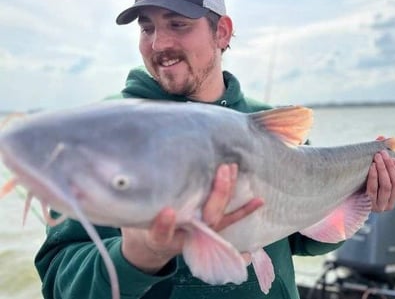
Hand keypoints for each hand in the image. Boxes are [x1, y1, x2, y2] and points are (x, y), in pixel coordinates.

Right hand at [121, 163, 262, 273]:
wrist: (150, 246)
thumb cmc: (138, 222)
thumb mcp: (129, 214)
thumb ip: (130, 199)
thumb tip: (116, 170)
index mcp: (159, 236)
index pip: (160, 234)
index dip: (164, 225)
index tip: (166, 212)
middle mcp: (184, 235)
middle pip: (201, 220)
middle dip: (215, 195)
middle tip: (221, 170)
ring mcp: (200, 231)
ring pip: (218, 216)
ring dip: (227, 194)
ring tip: (232, 171)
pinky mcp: (210, 226)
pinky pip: (229, 221)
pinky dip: (244, 211)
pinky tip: (258, 200)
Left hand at [366, 138, 394, 211]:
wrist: (345, 196)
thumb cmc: (361, 179)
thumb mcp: (374, 168)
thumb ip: (383, 155)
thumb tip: (393, 139)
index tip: (391, 155)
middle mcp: (392, 200)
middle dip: (389, 165)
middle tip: (381, 153)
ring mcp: (382, 206)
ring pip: (387, 185)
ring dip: (382, 169)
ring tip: (377, 157)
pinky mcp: (371, 206)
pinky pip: (374, 189)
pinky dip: (374, 176)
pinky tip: (371, 167)